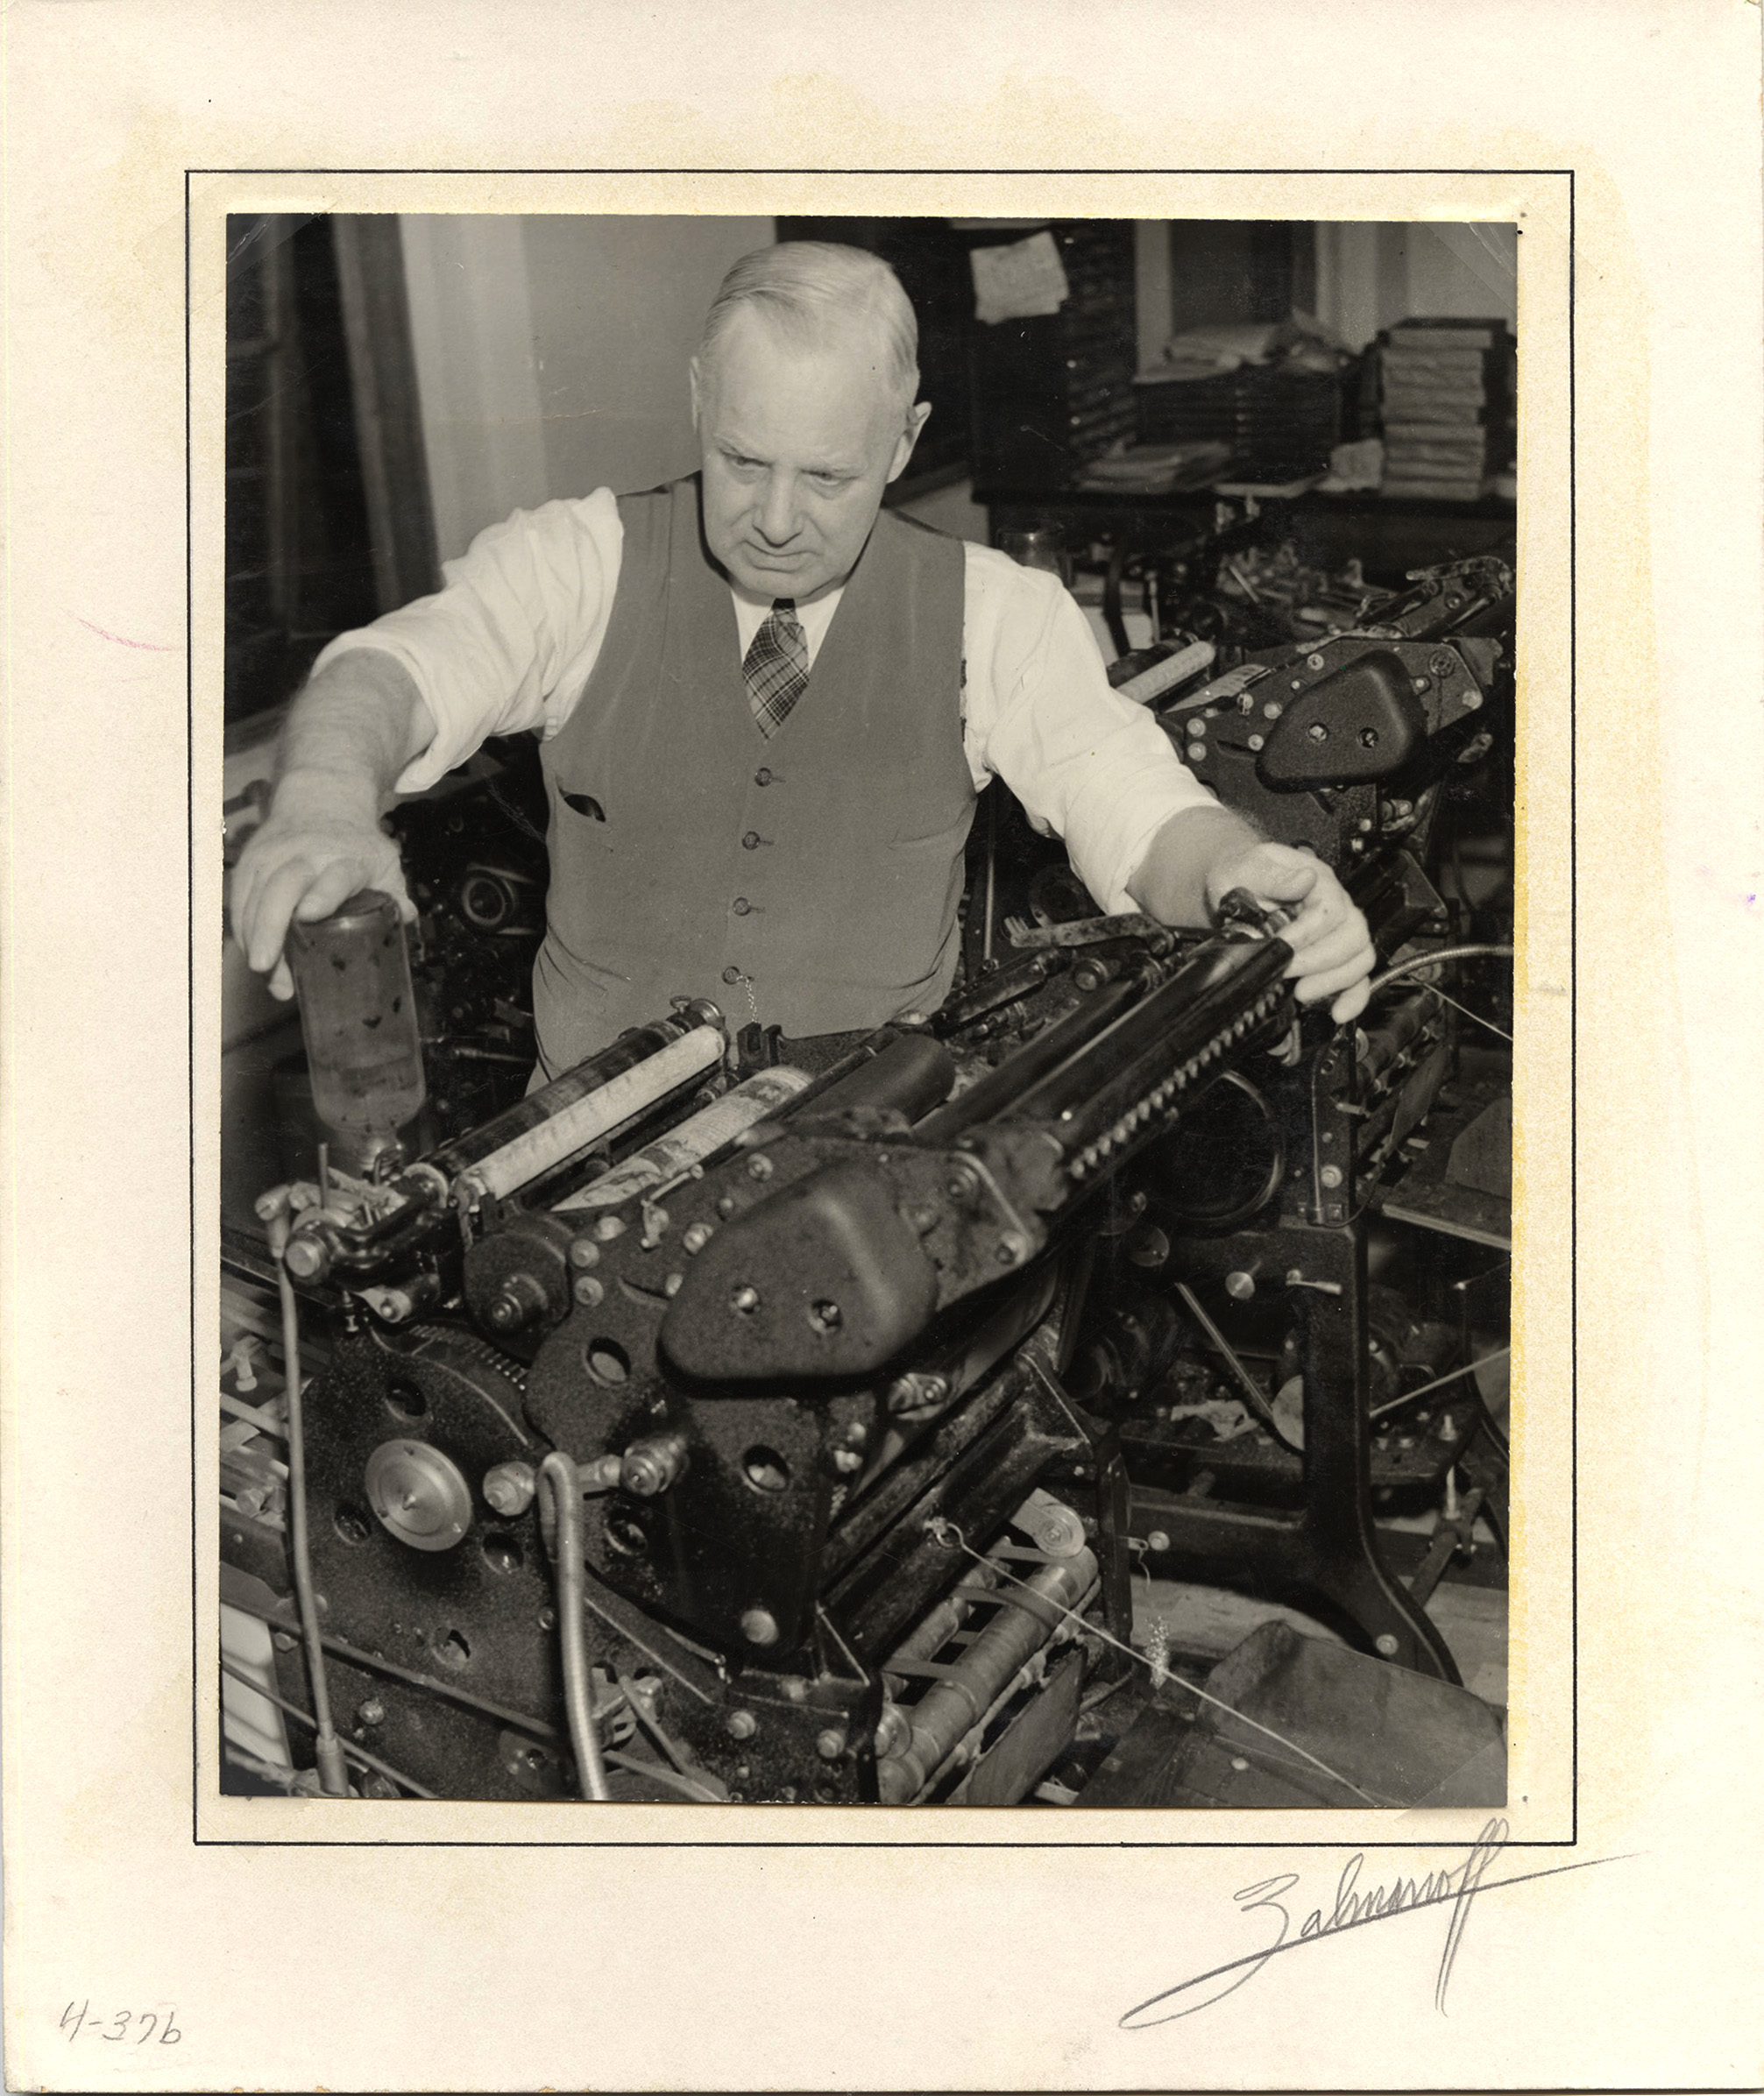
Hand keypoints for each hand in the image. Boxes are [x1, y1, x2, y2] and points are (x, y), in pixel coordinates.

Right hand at [229, 781, 413, 1000]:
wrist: (321, 801)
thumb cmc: (357, 843)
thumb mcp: (384, 861)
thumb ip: (395, 892)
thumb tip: (408, 917)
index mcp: (346, 858)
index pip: (334, 877)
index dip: (322, 894)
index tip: (309, 915)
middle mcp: (305, 855)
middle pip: (281, 889)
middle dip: (269, 927)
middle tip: (264, 965)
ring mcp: (273, 857)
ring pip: (254, 897)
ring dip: (253, 937)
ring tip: (262, 972)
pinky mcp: (251, 861)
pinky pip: (239, 899)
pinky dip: (242, 928)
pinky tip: (252, 952)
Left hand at [1207, 841, 1374, 1022]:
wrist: (1235, 885)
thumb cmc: (1243, 873)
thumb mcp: (1248, 866)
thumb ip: (1273, 875)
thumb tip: (1304, 879)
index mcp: (1320, 881)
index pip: (1331, 910)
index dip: (1308, 933)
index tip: (1280, 946)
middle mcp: (1337, 905)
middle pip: (1353, 936)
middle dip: (1320, 961)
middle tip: (1288, 972)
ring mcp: (1339, 931)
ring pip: (1360, 957)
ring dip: (1335, 981)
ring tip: (1302, 993)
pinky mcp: (1334, 955)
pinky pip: (1358, 977)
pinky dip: (1353, 997)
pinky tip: (1338, 1012)